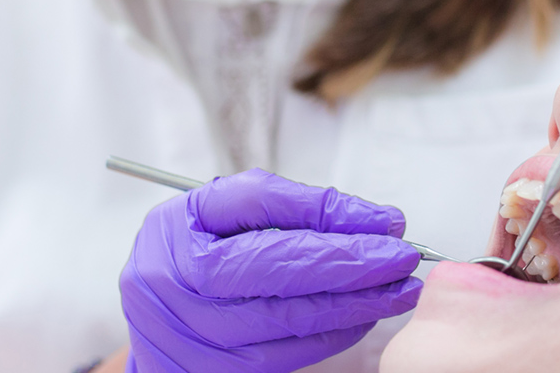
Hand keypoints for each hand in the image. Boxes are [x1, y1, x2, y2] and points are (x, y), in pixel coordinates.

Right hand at [120, 169, 421, 371]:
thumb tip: (370, 218)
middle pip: (284, 283)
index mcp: (180, 246)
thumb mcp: (222, 205)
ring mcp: (199, 346)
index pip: (270, 232)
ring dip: (356, 307)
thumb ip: (291, 202)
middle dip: (356, 269)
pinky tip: (364, 314)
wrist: (153, 307)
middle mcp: (182, 301)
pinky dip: (333, 334)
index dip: (336, 229)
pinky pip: (289, 356)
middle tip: (406, 258)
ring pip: (292, 325)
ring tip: (400, 288)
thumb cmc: (194, 243)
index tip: (390, 224)